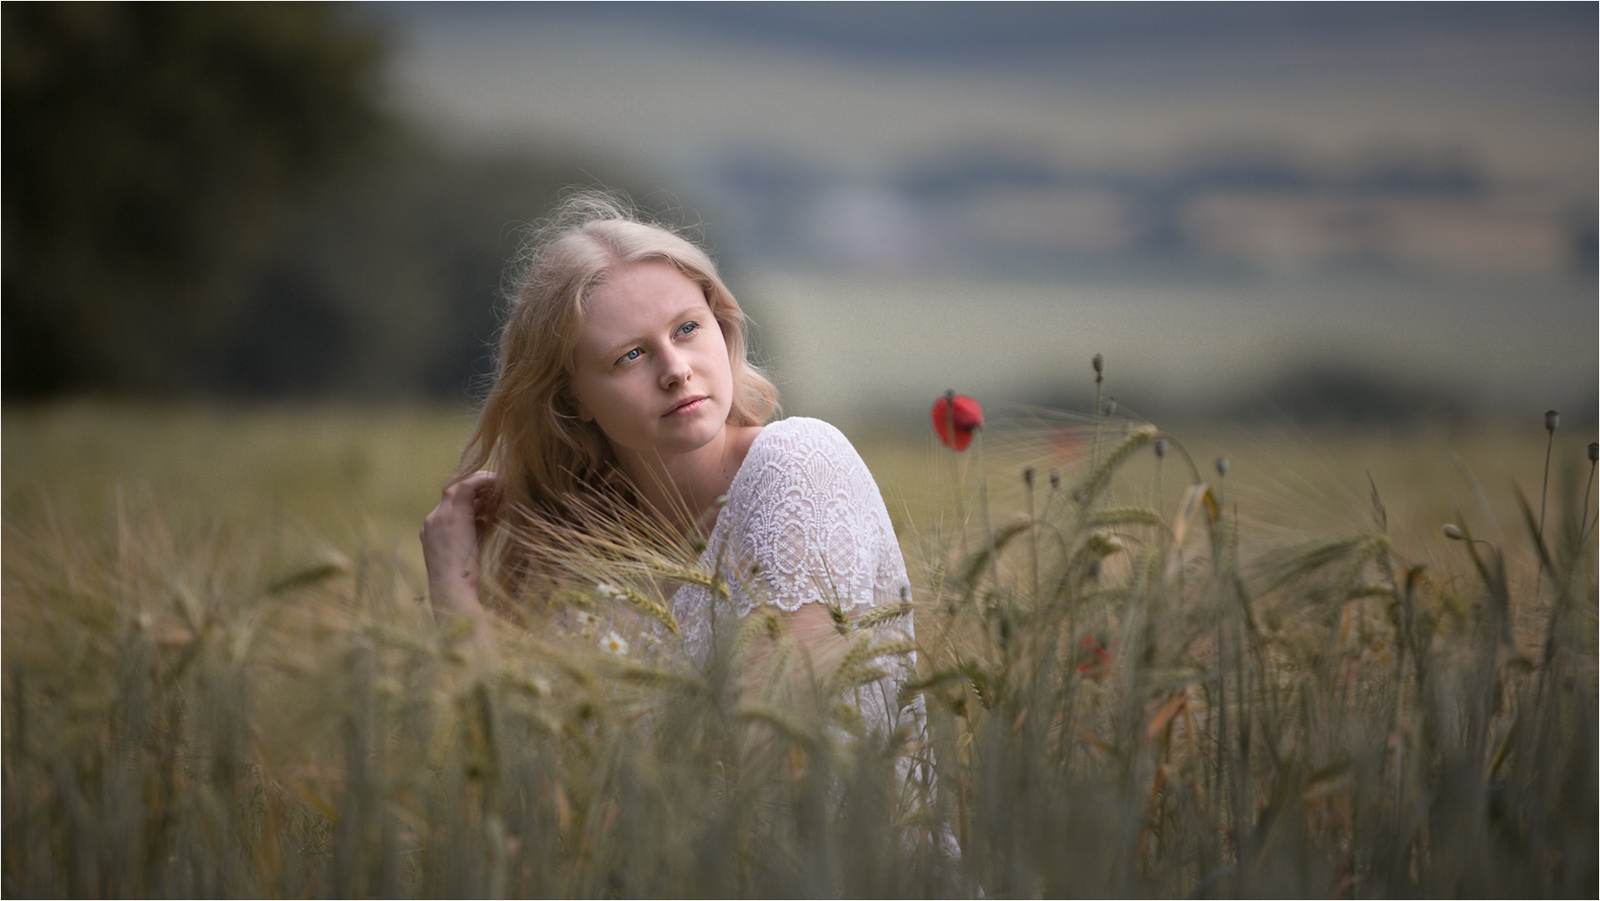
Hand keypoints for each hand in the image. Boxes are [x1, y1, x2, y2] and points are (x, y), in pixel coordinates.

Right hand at [420, 470, 498, 617]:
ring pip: (458, 486)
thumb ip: (473, 535)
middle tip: (494, 486)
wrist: (452, 589)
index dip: (469, 501)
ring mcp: (439, 515)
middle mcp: (432, 520)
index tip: (487, 501)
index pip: (450, 508)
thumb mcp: (467, 553)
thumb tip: (484, 523)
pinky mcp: (453, 513)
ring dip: (480, 483)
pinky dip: (483, 481)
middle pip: (453, 493)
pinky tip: (499, 481)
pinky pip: (467, 486)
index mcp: (432, 532)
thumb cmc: (462, 580)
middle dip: (474, 488)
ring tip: (500, 482)